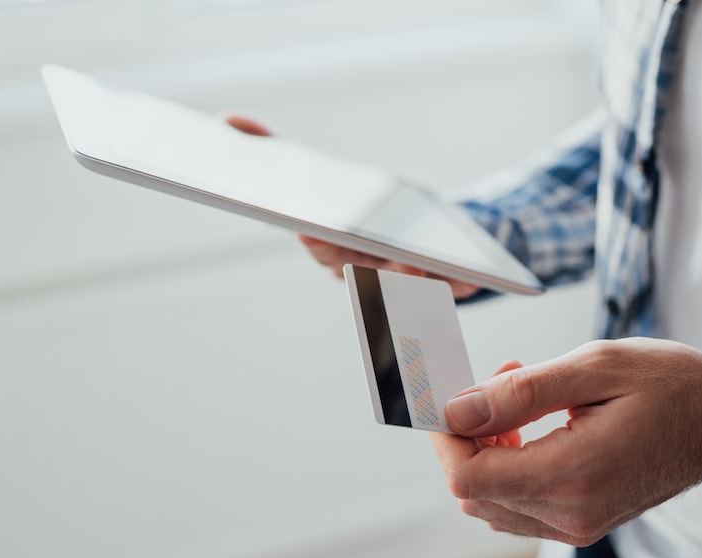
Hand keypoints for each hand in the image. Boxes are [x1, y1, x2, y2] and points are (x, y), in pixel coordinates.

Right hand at [223, 115, 481, 299]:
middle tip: (376, 252)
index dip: (315, 240)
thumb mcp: (321, 176)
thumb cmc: (359, 206)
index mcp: (331, 248)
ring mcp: (398, 282)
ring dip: (412, 284)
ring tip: (423, 266)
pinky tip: (473, 280)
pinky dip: (457, 288)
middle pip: (362, 272)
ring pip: (403, 289)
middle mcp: (360, 270)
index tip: (310, 228)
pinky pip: (445, 293)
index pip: (319, 245)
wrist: (409, 234)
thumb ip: (275, 152)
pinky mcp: (437, 285)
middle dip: (367, 266)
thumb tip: (228, 120)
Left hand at [430, 337, 701, 546]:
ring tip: (517, 396)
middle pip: (472, 492)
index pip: (468, 477)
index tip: (449, 395)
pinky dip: (508, 464)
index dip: (444, 436)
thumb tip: (457, 410)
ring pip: (490, 501)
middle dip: (465, 436)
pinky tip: (531, 424)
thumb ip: (519, 392)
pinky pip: (518, 504)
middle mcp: (571, 514)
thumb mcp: (594, 367)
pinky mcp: (583, 521)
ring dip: (486, 448)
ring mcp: (578, 525)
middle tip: (496, 381)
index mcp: (573, 475)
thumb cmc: (673, 386)